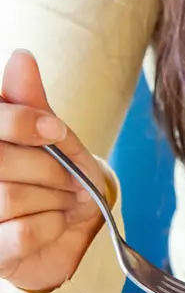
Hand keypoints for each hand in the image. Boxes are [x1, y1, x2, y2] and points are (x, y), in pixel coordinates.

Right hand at [0, 50, 104, 291]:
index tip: (55, 131)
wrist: (68, 234)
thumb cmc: (54, 181)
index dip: (21, 123)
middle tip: (71, 181)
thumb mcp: (51, 139)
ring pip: (12, 198)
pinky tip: (52, 225)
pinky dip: (50, 228)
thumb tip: (21, 58)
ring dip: (54, 202)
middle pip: (3, 162)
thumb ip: (31, 103)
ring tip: (62, 203)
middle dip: (51, 171)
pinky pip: (23, 234)